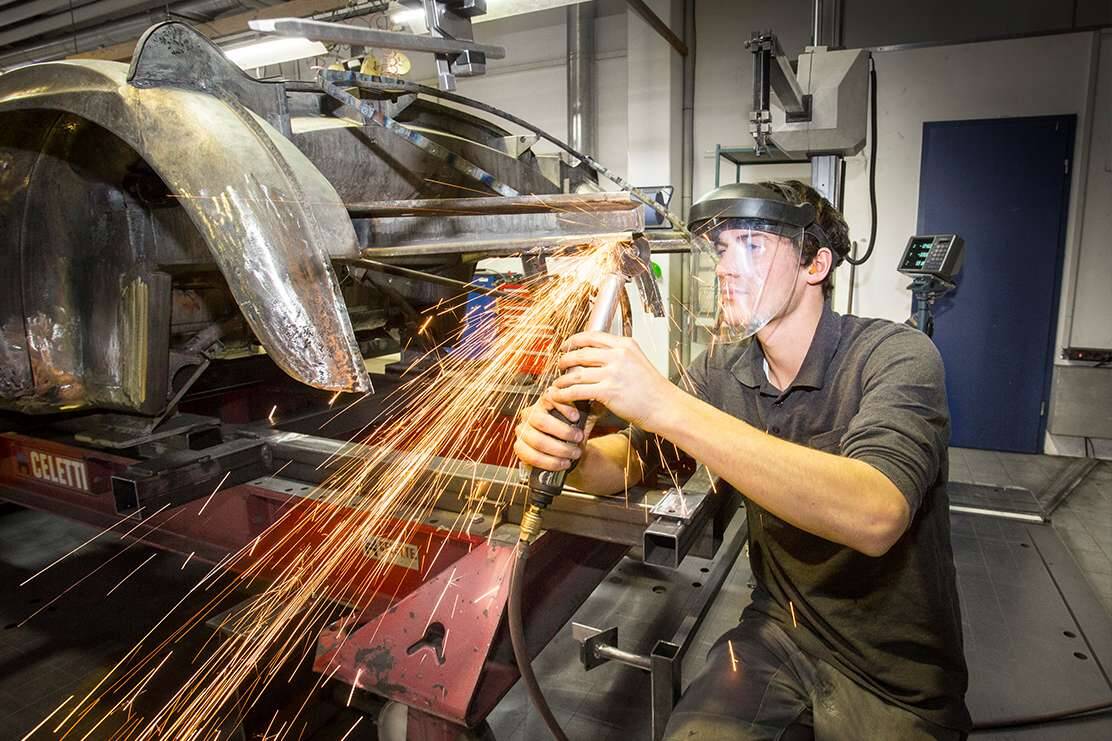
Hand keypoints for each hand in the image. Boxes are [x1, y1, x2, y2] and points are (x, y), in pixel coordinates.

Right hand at [513, 388, 594, 471]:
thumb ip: (588, 408)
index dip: (562, 407)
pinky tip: (563, 463)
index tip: (576, 417)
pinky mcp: (519, 447)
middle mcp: (530, 414)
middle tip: (578, 438)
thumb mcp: (584, 417)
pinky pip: (531, 456)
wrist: (568, 449)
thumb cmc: (574, 431)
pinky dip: (550, 462)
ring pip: (537, 440)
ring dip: (559, 449)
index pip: (548, 397)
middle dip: (563, 432)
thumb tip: (596, 401)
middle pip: (541, 421)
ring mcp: (522, 431)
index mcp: (543, 402)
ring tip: (574, 453)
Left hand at [549, 332, 676, 431]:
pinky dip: (564, 393)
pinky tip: (559, 395)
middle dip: (565, 359)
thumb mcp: (638, 361)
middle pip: (580, 353)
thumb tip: (599, 355)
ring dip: (562, 379)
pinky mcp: (608, 391)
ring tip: (557, 383)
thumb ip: (620, 355)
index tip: (566, 346)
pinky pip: (577, 390)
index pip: (592, 336)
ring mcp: (613, 373)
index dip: (574, 340)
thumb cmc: (653, 389)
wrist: (664, 406)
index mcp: (625, 344)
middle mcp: (618, 355)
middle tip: (559, 365)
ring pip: (576, 373)